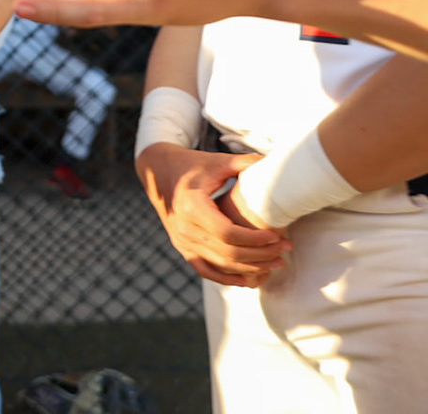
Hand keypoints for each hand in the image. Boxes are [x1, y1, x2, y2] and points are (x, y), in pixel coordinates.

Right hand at [138, 143, 289, 287]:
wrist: (158, 171)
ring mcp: (181, 240)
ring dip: (251, 268)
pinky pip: (205, 270)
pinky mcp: (182, 247)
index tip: (278, 236)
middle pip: (228, 252)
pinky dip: (227, 279)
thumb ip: (246, 163)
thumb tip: (276, 164)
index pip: (228, 233)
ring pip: (221, 265)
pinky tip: (248, 281)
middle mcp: (183, 227)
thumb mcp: (217, 161)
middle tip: (286, 249)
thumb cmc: (192, 164)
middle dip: (261, 255)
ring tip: (277, 262)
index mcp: (191, 206)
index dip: (255, 239)